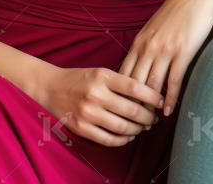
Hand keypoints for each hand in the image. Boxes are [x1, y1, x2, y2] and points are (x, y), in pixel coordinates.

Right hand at [40, 66, 164, 146]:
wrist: (51, 88)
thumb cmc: (79, 78)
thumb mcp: (99, 72)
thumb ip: (120, 82)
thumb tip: (146, 95)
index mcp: (102, 76)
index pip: (134, 87)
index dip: (152, 96)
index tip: (161, 101)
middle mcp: (96, 94)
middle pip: (131, 110)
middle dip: (148, 117)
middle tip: (153, 118)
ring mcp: (88, 113)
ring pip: (122, 127)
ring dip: (138, 129)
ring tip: (143, 127)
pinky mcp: (82, 128)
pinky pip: (108, 139)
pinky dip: (123, 139)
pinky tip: (128, 135)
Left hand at [117, 0, 212, 117]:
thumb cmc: (176, 14)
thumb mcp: (154, 29)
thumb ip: (145, 47)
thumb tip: (139, 67)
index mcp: (139, 42)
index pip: (123, 73)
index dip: (121, 93)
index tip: (121, 109)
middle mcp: (148, 47)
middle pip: (134, 83)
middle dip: (132, 104)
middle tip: (134, 122)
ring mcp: (164, 50)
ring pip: (152, 85)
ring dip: (150, 106)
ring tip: (149, 123)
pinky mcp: (181, 53)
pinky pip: (172, 81)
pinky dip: (169, 99)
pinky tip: (167, 111)